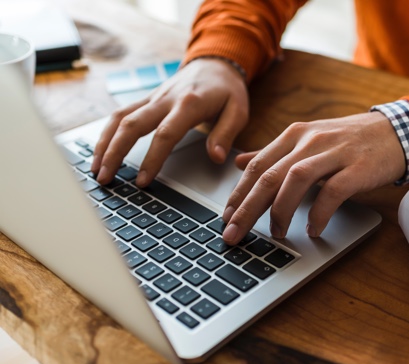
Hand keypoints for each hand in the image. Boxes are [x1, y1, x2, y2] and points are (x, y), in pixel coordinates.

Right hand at [91, 58, 248, 185]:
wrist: (215, 63)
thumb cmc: (227, 90)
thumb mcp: (238, 111)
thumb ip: (225, 134)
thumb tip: (216, 158)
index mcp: (189, 104)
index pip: (165, 134)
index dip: (152, 159)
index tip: (142, 181)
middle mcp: (165, 99)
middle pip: (132, 125)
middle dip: (114, 152)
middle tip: (105, 178)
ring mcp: (153, 98)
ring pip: (120, 117)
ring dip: (104, 143)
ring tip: (96, 168)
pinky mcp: (147, 99)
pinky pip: (121, 113)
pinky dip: (107, 132)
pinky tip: (101, 149)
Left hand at [221, 112, 405, 243]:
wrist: (393, 131)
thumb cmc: (344, 141)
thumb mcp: (304, 141)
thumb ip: (271, 154)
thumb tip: (239, 163)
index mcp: (293, 136)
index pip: (257, 166)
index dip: (238, 193)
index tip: (226, 217)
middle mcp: (309, 141)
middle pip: (269, 176)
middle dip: (247, 208)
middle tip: (234, 233)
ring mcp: (334, 152)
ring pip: (296, 180)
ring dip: (281, 211)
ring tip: (276, 233)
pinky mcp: (357, 167)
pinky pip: (333, 192)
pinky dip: (319, 212)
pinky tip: (313, 229)